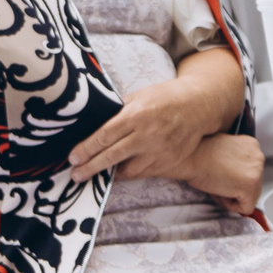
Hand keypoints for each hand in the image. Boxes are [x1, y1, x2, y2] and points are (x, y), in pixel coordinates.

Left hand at [72, 78, 215, 182]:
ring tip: (97, 174)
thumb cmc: (165, 97)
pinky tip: (120, 171)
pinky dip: (130, 172)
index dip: (86, 149)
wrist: (199, 106)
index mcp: (136, 115)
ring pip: (128, 170)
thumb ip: (118, 111)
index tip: (73, 158)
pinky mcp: (169, 160)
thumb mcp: (140, 96)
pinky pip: (143, 172)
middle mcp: (147, 135)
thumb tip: (94, 124)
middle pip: (112, 156)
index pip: (104, 136)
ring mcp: (160, 150)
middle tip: (76, 175)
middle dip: (91, 167)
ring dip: (110, 173)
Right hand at [182, 134, 266, 215]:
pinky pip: (245, 208)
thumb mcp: (223, 151)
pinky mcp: (250, 186)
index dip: (234, 178)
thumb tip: (236, 177)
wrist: (188, 157)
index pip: (252, 171)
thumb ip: (236, 161)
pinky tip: (218, 192)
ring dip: (232, 196)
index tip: (221, 175)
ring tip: (216, 185)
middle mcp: (258, 156)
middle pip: (255, 185)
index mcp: (252, 145)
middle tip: (216, 181)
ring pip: (251, 197)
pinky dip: (230, 206)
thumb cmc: (197, 155)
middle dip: (235, 188)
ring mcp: (257, 172)